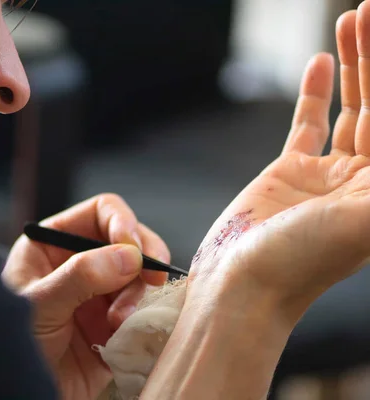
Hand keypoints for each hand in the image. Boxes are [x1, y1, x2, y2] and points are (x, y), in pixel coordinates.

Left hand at [1, 194, 169, 399]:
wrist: (16, 394)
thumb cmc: (8, 344)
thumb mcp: (39, 303)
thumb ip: (80, 276)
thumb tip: (129, 255)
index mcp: (54, 246)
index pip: (100, 214)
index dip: (123, 224)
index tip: (135, 251)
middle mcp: (80, 265)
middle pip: (130, 242)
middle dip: (143, 260)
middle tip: (151, 280)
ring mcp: (99, 296)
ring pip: (141, 279)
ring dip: (139, 297)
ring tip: (119, 323)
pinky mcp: (114, 327)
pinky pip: (145, 312)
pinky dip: (146, 319)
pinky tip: (129, 333)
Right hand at [189, 5, 369, 316]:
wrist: (240, 285)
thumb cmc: (299, 263)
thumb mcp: (363, 222)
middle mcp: (363, 179)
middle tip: (369, 12)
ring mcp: (325, 174)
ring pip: (348, 108)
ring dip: (353, 65)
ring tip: (349, 21)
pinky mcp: (288, 173)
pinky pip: (307, 124)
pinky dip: (314, 92)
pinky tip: (319, 62)